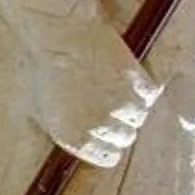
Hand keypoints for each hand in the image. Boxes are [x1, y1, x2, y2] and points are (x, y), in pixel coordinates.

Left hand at [25, 18, 161, 166]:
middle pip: (126, 137)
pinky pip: (149, 94)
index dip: (107, 141)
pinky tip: (125, 74)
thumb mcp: (45, 112)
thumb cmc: (48, 71)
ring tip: (113, 84)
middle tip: (107, 100)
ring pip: (139, 117)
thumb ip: (70, 135)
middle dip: (118, 122)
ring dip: (131, 104)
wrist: (63, 36)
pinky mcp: (140, 87)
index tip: (105, 127)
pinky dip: (142, 87)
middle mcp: (102, 129)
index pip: (109, 157)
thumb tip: (89, 146)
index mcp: (76, 140)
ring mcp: (123, 109)